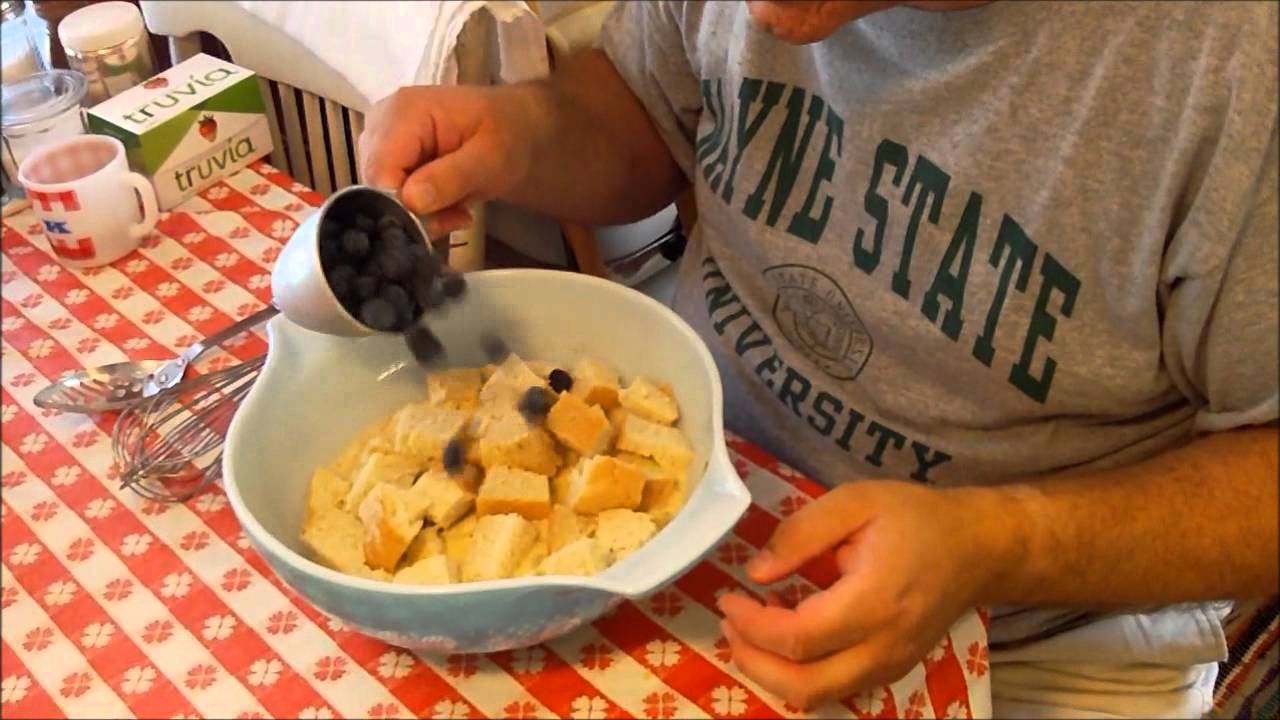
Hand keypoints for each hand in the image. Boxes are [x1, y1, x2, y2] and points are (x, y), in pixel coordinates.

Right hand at [358, 85, 536, 235]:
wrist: (517, 129)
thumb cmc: (509, 134)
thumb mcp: (491, 157)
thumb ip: (452, 177)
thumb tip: (411, 201)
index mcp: (403, 111)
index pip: (380, 170)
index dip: (402, 204)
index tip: (441, 220)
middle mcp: (381, 123)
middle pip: (376, 185)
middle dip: (415, 212)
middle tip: (457, 216)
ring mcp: (381, 142)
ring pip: (382, 196)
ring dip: (422, 214)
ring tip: (458, 209)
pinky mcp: (388, 159)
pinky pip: (391, 198)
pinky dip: (421, 211)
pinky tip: (449, 206)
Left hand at [718, 480, 1003, 709]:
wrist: (978, 548)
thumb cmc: (916, 518)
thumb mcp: (856, 502)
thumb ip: (800, 534)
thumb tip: (756, 572)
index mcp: (874, 602)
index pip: (798, 637)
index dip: (752, 625)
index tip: (728, 597)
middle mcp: (883, 647)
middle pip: (804, 685)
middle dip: (753, 662)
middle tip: (729, 625)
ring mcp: (890, 666)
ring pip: (818, 697)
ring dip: (773, 675)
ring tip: (749, 634)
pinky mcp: (891, 671)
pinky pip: (835, 690)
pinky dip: (799, 676)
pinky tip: (784, 641)